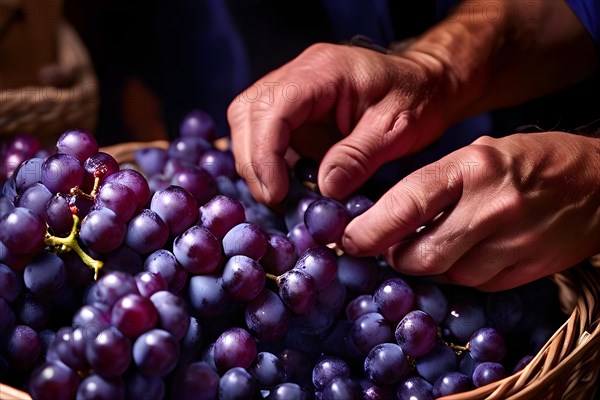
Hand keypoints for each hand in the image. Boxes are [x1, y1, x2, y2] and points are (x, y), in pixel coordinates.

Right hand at [227, 42, 458, 205]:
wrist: (427, 82)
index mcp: (324, 71)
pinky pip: (263, 129)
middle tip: (274, 200)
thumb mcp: (397, 129)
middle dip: (253, 160)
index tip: (275, 194)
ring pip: (248, 119)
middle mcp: (300, 73)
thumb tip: (324, 191)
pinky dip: (265, 157)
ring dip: (254, 160)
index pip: (274, 107)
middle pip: (248, 111)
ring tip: (277, 195)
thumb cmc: (418, 98)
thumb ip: (359, 157)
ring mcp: (294, 87)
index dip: (265, 153)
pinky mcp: (295, 107)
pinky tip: (281, 182)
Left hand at [342, 132, 599, 290]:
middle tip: (391, 248)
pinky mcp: (527, 270)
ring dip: (429, 266)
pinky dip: (461, 274)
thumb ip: (435, 184)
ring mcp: (512, 242)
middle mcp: (490, 207)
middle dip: (395, 257)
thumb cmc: (531, 161)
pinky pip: (475, 285)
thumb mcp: (479, 153)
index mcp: (471, 168)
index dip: (370, 229)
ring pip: (446, 275)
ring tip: (438, 242)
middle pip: (420, 255)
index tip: (349, 239)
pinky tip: (470, 252)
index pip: (406, 204)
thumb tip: (387, 217)